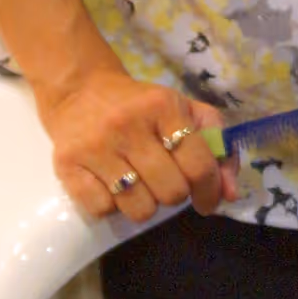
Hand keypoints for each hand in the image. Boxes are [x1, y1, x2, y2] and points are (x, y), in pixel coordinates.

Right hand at [33, 64, 233, 223]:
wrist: (80, 89)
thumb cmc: (142, 105)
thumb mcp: (185, 112)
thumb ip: (217, 147)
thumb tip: (229, 194)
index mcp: (164, 107)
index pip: (199, 165)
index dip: (210, 191)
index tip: (207, 201)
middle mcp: (128, 125)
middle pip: (171, 192)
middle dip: (175, 195)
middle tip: (166, 182)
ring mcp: (96, 146)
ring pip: (138, 208)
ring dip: (145, 205)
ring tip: (139, 186)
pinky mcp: (67, 164)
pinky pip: (102, 209)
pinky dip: (112, 207)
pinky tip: (112, 186)